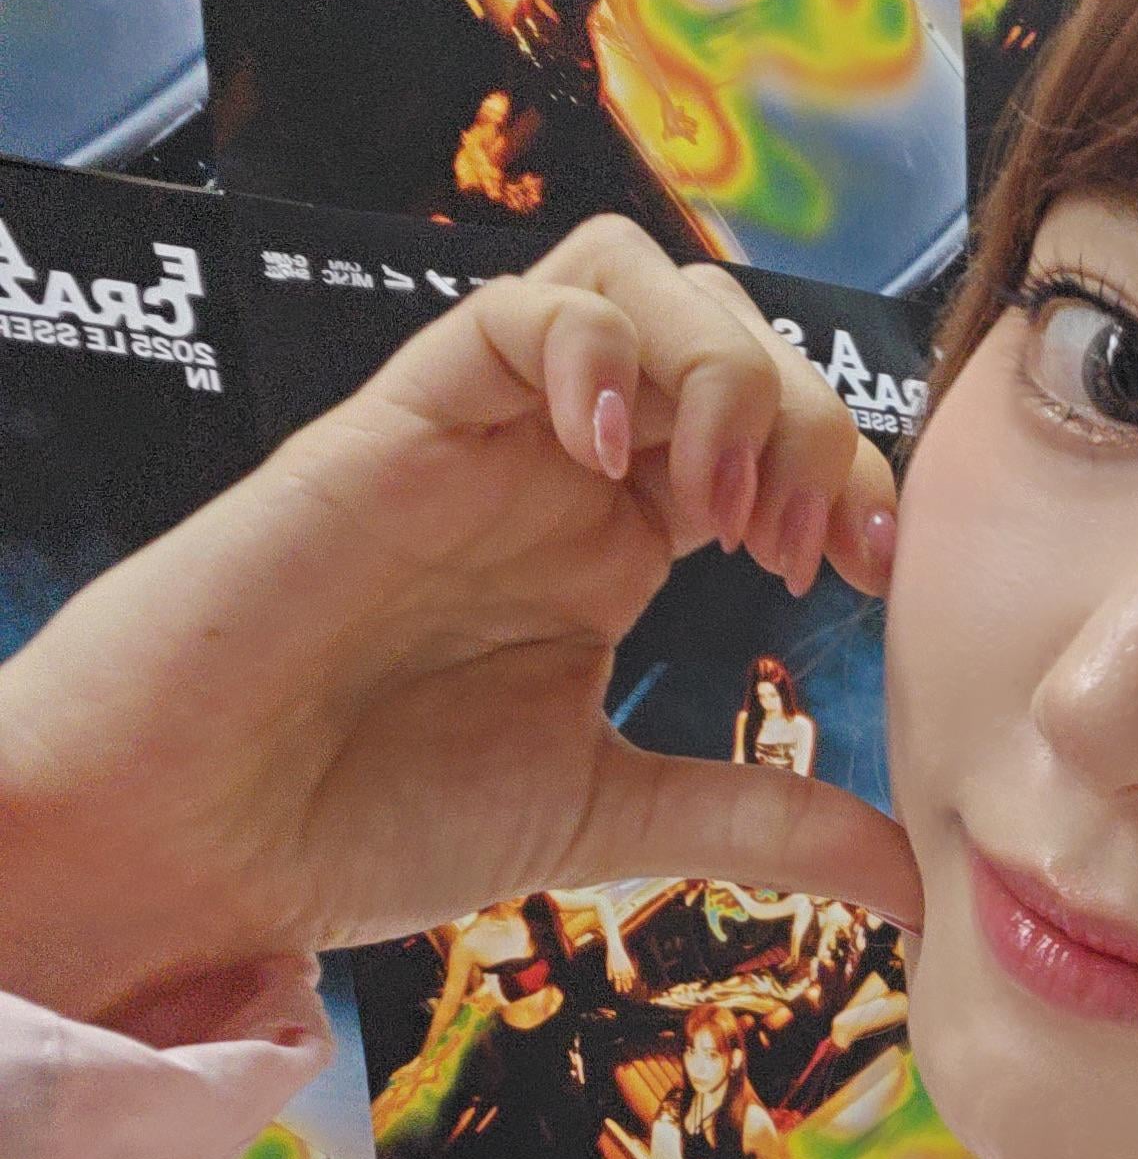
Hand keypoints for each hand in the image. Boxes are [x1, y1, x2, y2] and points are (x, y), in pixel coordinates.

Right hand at [0, 216, 917, 1040]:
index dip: (851, 474)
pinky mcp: (401, 416)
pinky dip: (592, 351)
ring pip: (636, 280)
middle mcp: (561, 466)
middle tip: (797, 550)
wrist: (201, 837)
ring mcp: (486, 432)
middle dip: (804, 416)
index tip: (868, 578)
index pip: (775, 432)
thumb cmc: (363, 818)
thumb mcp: (607, 821)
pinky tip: (608, 459)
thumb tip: (915, 879)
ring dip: (716, 370)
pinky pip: (518, 308)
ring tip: (715, 506)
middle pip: (731, 333)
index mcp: (618, 539)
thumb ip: (756, 821)